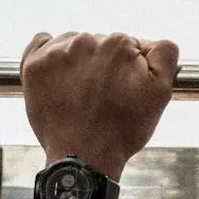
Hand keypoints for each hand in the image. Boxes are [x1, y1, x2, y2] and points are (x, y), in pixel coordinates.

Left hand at [20, 31, 179, 176]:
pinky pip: (42, 43)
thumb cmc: (122, 129)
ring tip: (83, 91)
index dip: (130, 67)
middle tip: (105, 94)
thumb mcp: (161, 92)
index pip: (128, 45)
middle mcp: (85, 42)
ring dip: (80, 61)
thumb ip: (164, 54)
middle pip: (100, 44)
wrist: (84, 157)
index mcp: (118, 45)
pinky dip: (51, 53)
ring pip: (74, 44)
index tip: (125, 87)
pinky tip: (59, 73)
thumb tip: (151, 41)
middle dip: (104, 64)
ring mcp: (56, 54)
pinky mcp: (34, 66)